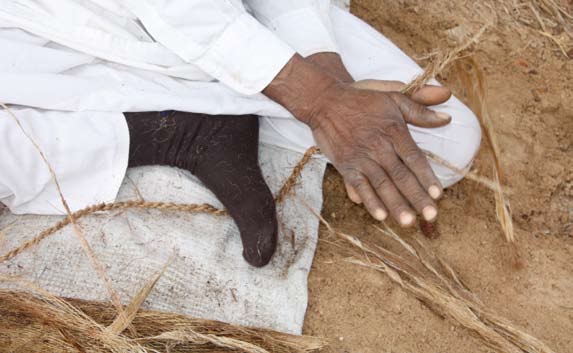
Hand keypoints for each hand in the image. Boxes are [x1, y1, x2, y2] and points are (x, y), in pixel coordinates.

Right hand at [264, 55, 451, 225]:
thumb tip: (447, 117)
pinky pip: (358, 185)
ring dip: (395, 204)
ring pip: (382, 184)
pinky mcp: (345, 164)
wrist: (326, 100)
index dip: (427, 177)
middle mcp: (378, 146)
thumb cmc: (362, 98)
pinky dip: (369, 200)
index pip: (414, 158)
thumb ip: (420, 108)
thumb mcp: (393, 95)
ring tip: (408, 222)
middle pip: (401, 175)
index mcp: (393, 130)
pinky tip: (379, 215)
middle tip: (431, 216)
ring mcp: (361, 157)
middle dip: (417, 197)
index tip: (439, 194)